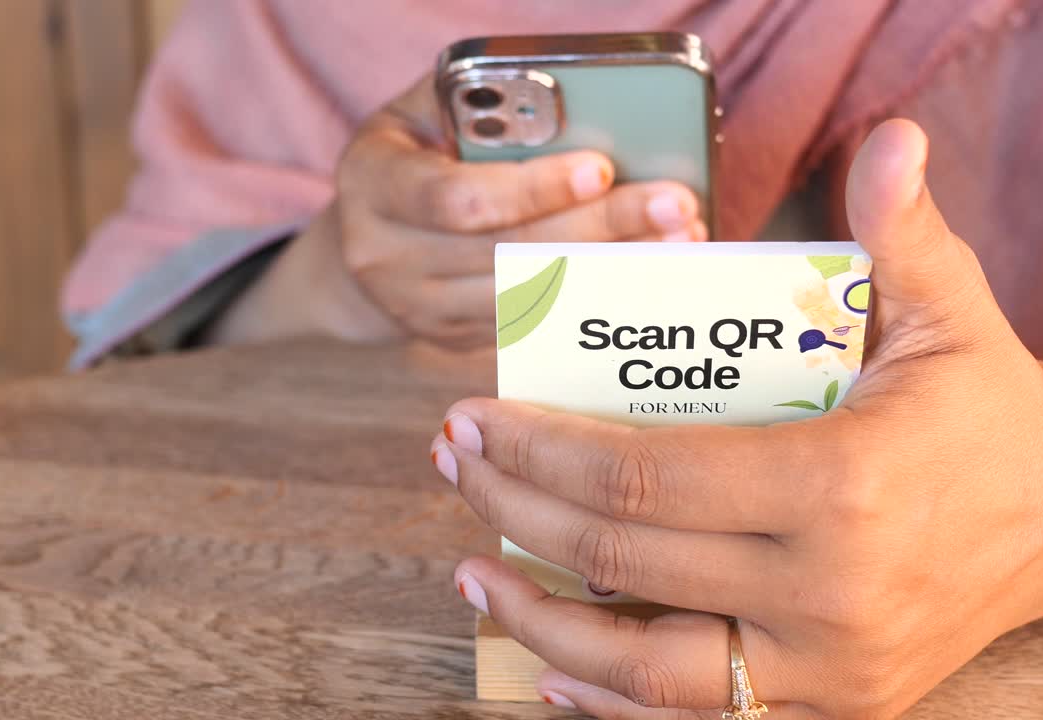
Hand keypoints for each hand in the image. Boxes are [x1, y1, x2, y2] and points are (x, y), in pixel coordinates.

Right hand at [210, 74, 706, 348]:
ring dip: (610, 269)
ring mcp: (418, 310)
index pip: (457, 198)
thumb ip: (479, 105)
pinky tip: (644, 273)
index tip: (600, 167)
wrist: (365, 236)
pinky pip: (533, 323)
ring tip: (677, 239)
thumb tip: (569, 106)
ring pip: (528, 296)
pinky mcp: (451, 340)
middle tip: (672, 205)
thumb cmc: (412, 155)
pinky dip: (592, 298)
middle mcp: (386, 258)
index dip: (531, 188)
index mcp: (373, 185)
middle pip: (506, 254)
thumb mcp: (423, 113)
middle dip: (597, 228)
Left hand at [429, 120, 1042, 717]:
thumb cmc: (993, 409)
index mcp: (843, 486)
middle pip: (622, 560)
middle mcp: (830, 594)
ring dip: (538, 623)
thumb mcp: (953, 314)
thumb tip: (887, 139)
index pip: (643, 475)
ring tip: (473, 572)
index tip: (474, 419)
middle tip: (454, 465)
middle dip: (514, 510)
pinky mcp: (837, 710)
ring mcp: (831, 670)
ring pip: (644, 669)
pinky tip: (551, 669)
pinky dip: (614, 705)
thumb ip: (902, 233)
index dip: (539, 450)